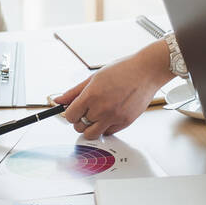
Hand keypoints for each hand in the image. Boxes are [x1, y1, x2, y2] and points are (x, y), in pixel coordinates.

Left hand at [55, 45, 169, 139]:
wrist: (146, 72)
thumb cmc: (123, 70)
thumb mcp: (94, 78)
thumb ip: (74, 92)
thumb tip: (59, 100)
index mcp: (92, 96)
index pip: (70, 116)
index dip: (70, 113)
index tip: (73, 110)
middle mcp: (102, 109)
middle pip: (79, 127)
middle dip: (79, 120)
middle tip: (85, 111)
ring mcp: (114, 117)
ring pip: (92, 134)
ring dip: (90, 127)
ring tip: (95, 116)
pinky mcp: (125, 122)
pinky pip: (108, 132)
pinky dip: (105, 127)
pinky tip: (108, 115)